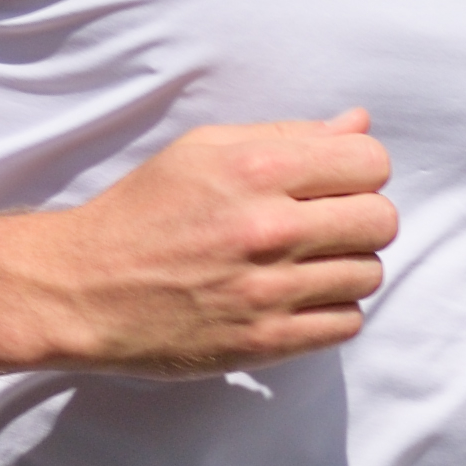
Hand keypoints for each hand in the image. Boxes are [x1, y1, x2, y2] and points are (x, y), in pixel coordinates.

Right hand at [27, 109, 390, 375]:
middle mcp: (267, 229)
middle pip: (382, 221)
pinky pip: (348, 323)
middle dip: (363, 219)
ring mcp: (269, 291)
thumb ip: (288, 135)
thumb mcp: (203, 150)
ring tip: (305, 263)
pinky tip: (298, 297)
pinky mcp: (266, 341)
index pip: (371, 162)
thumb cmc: (144, 211)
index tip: (337, 183)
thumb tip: (359, 123)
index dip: (363, 170)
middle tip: (326, 226)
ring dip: (348, 267)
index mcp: (255, 170)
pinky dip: (333, 310)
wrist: (83, 288)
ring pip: (370, 274)